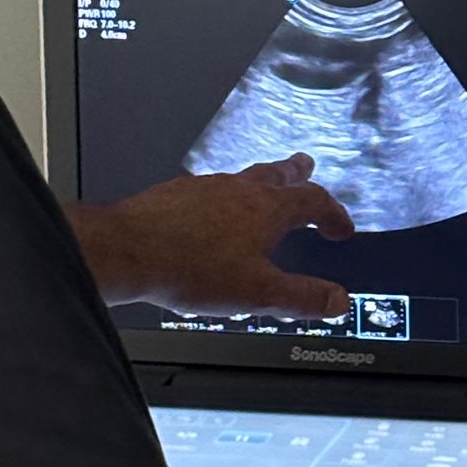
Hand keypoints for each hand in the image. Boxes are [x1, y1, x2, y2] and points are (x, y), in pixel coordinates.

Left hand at [68, 156, 354, 318]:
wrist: (127, 251)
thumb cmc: (189, 268)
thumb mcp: (258, 293)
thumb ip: (301, 298)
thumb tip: (337, 301)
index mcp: (265, 209)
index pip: (313, 200)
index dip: (333, 213)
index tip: (339, 227)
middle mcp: (236, 190)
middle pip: (275, 174)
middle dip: (296, 173)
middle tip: (305, 166)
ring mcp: (203, 189)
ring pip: (240, 180)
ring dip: (258, 184)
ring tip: (260, 191)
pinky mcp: (174, 196)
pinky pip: (207, 191)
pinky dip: (221, 199)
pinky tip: (210, 213)